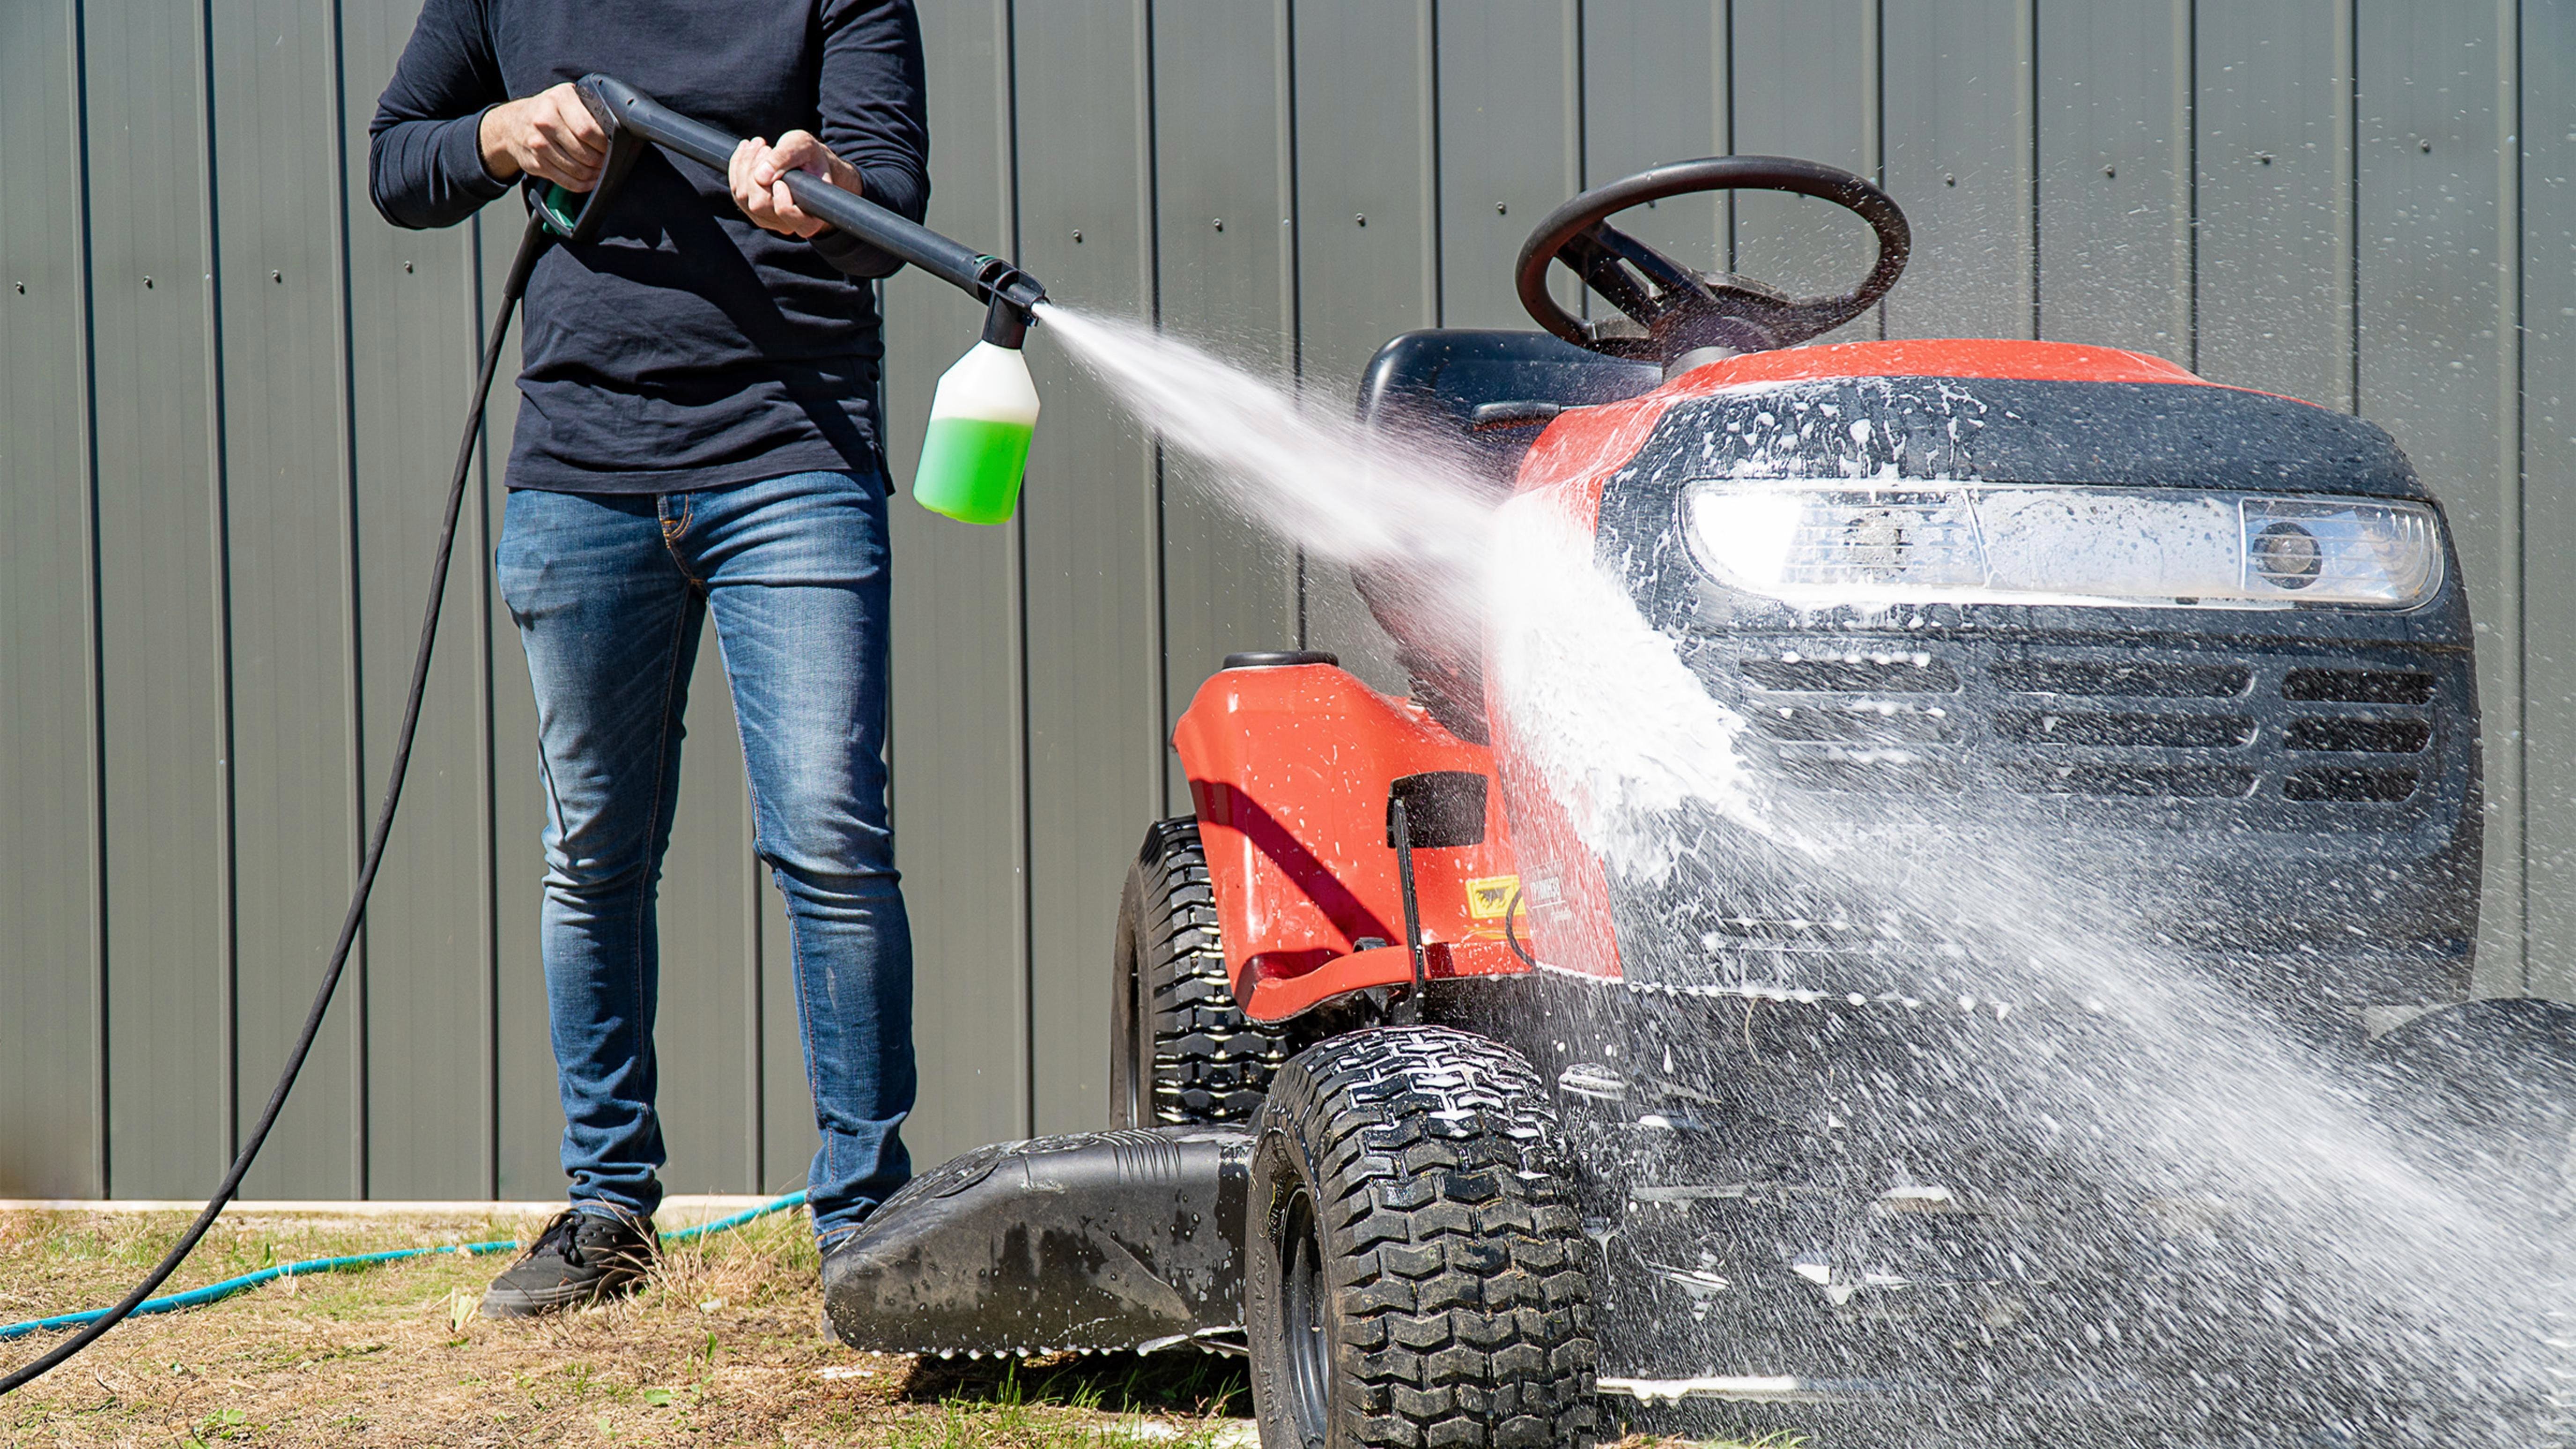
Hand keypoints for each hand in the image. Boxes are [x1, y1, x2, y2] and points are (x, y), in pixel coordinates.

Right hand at [478, 83, 605, 189]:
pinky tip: (590, 180)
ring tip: (600, 170)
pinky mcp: (535, 163)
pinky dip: (582, 185)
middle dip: (601, 160)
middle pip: (584, 152)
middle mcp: (544, 120)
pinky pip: (566, 181)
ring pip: (577, 169)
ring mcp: (538, 144)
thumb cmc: (547, 110)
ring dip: (593, 174)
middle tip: (608, 160)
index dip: (604, 143)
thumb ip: (586, 108)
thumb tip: (614, 129)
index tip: (612, 146)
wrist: (512, 123)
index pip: (588, 129)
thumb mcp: (565, 97)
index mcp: (558, 99)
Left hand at [728, 131, 860, 237]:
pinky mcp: (750, 208)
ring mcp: (766, 218)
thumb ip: (786, 157)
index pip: (790, 218)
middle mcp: (786, 223)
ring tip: (759, 144)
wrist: (805, 161)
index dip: (782, 200)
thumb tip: (760, 176)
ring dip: (745, 164)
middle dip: (756, 170)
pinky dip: (737, 165)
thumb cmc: (810, 156)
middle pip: (759, 203)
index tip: (781, 180)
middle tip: (767, 147)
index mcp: (809, 218)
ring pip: (743, 196)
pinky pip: (735, 190)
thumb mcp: (804, 147)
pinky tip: (747, 149)